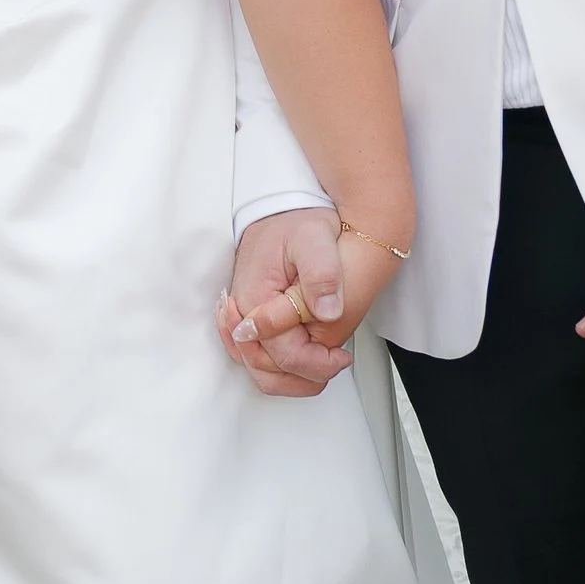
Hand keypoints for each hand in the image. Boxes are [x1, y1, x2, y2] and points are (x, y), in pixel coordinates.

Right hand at [220, 209, 403, 398]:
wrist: (287, 206)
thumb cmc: (299, 219)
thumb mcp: (315, 238)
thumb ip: (321, 275)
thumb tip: (328, 312)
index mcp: (256, 297)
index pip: (283, 354)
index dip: (316, 363)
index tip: (341, 357)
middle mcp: (243, 312)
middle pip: (266, 370)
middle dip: (305, 376)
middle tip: (336, 362)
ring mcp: (244, 317)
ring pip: (261, 369)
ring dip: (293, 377)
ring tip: (324, 365)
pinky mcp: (251, 316)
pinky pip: (258, 355)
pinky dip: (281, 367)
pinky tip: (305, 358)